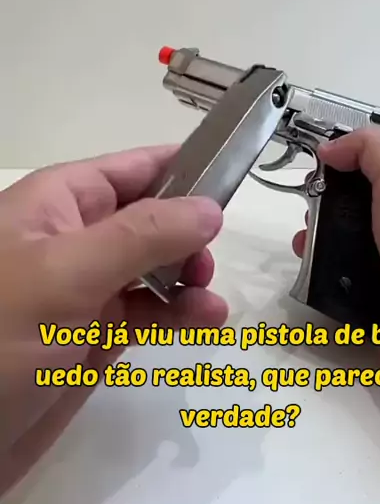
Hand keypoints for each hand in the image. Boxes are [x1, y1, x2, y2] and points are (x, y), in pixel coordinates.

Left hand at [0, 145, 226, 494]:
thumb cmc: (0, 334)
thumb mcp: (68, 273)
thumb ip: (142, 236)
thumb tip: (210, 207)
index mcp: (59, 203)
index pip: (132, 168)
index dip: (182, 168)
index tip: (232, 179)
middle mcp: (75, 239)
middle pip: (150, 216)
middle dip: (189, 231)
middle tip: (207, 260)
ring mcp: (85, 289)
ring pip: (154, 266)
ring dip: (189, 275)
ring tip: (209, 298)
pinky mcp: (94, 336)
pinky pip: (149, 311)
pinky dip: (180, 313)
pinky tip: (206, 320)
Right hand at [293, 129, 379, 451]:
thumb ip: (370, 153)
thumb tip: (330, 146)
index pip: (371, 178)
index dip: (342, 170)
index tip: (316, 169)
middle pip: (349, 214)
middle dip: (322, 209)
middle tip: (307, 211)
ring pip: (338, 251)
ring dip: (314, 244)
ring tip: (301, 244)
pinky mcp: (368, 307)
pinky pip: (335, 288)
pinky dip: (319, 279)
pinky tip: (310, 271)